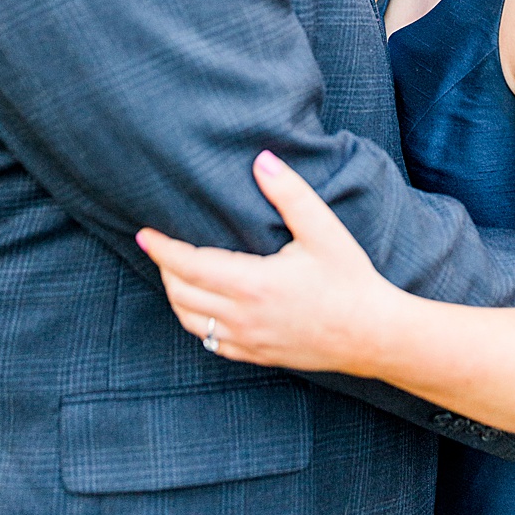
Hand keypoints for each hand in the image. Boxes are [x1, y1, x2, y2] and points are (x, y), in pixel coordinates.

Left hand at [137, 149, 396, 374]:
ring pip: (189, 320)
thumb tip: (262, 159)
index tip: (145, 234)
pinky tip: (201, 306)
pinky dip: (195, 320)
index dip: (161, 248)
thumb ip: (290, 194)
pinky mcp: (254, 354)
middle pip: (179, 292)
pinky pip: (208, 341)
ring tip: (175, 272)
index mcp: (253, 283)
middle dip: (164, 268)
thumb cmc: (349, 278)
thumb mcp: (324, 230)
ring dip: (175, 294)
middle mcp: (241, 316)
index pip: (188, 264)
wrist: (370, 332)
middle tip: (161, 247)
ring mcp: (246, 339)